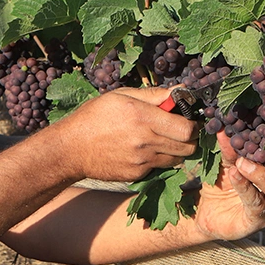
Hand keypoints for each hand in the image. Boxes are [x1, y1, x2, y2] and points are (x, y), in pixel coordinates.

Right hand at [51, 87, 199, 182]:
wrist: (71, 149)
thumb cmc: (94, 117)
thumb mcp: (120, 96)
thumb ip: (153, 94)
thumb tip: (179, 90)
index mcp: (142, 117)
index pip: (186, 128)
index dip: (193, 125)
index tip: (189, 120)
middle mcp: (145, 141)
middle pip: (187, 146)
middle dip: (190, 139)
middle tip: (182, 131)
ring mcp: (141, 160)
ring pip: (176, 159)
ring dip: (176, 150)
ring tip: (163, 140)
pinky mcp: (137, 174)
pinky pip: (159, 167)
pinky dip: (158, 159)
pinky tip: (144, 150)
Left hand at [192, 131, 264, 240]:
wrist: (206, 212)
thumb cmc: (223, 185)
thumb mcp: (226, 164)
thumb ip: (230, 149)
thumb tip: (225, 127)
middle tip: (254, 146)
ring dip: (261, 174)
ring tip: (241, 164)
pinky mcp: (259, 221)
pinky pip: (257, 205)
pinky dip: (245, 187)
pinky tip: (235, 174)